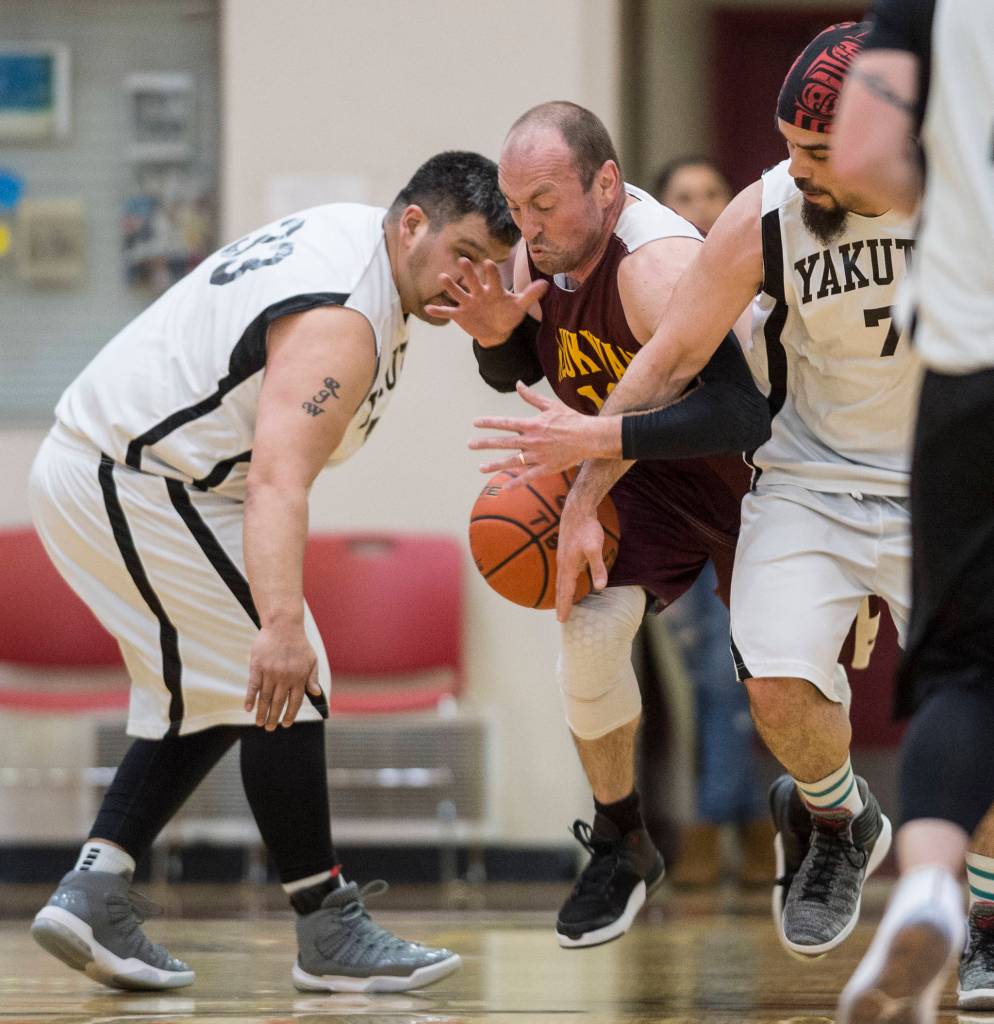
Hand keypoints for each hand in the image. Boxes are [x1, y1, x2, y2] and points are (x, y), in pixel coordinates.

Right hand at [245, 625, 322, 729]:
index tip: (286, 724)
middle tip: (270, 729)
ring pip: (265, 697)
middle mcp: (285, 677)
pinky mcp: (257, 666)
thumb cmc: (299, 644)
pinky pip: (253, 686)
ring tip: (259, 723)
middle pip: (279, 702)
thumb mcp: (312, 660)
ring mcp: (270, 672)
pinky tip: (248, 708)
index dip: (290, 714)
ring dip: (262, 712)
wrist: (283, 626)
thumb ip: (313, 678)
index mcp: (299, 677)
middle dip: (274, 718)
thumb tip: (315, 694)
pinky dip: (250, 698)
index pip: (295, 701)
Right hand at [423, 258, 547, 343]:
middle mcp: (478, 292)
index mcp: (493, 289)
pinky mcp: (460, 314)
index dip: (491, 272)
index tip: (489, 264)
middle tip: (463, 261)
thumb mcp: (520, 306)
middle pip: (472, 280)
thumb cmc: (508, 315)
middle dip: (468, 272)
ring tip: (442, 277)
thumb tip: (547, 284)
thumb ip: (530, 295)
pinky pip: (448, 312)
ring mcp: (468, 303)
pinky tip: (428, 308)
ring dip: (450, 285)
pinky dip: (439, 310)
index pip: (492, 278)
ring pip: (457, 292)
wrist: (497, 332)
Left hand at [470, 381, 618, 487]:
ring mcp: (537, 456)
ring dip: (494, 464)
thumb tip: (518, 384)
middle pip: (503, 443)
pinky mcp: (545, 468)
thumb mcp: (550, 405)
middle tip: (470, 445)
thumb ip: (531, 397)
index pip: (505, 423)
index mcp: (531, 425)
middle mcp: (531, 441)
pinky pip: (527, 477)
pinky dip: (516, 483)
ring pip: (511, 462)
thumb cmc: (571, 419)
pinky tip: (504, 487)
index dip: (488, 423)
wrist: (589, 437)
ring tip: (480, 467)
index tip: (475, 423)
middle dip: (484, 444)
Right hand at [555, 499, 608, 621]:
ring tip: (562, 604)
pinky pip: (563, 573)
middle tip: (560, 619)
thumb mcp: (595, 548)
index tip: (562, 620)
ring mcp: (563, 558)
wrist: (577, 510)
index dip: (565, 605)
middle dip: (561, 603)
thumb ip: (598, 567)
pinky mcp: (566, 552)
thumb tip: (600, 587)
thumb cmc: (586, 528)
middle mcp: (563, 564)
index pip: (566, 591)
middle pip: (560, 588)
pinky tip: (568, 583)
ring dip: (561, 594)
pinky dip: (563, 583)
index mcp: (568, 566)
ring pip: (561, 581)